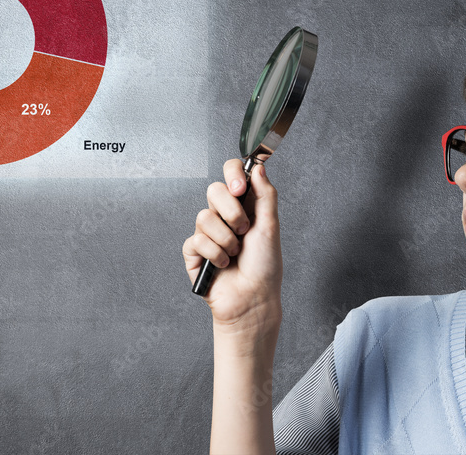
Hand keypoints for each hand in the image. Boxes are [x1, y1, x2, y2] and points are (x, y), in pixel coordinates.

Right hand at [183, 159, 282, 334]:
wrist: (253, 298)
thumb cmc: (265, 267)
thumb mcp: (270, 226)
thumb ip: (265, 194)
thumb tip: (258, 167)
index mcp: (244, 205)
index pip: (232, 174)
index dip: (232, 174)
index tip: (239, 187)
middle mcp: (224, 215)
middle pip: (214, 190)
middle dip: (231, 212)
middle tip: (243, 230)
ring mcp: (208, 232)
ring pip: (204, 217)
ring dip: (225, 239)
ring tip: (235, 253)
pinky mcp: (194, 251)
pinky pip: (196, 240)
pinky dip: (214, 254)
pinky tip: (223, 264)